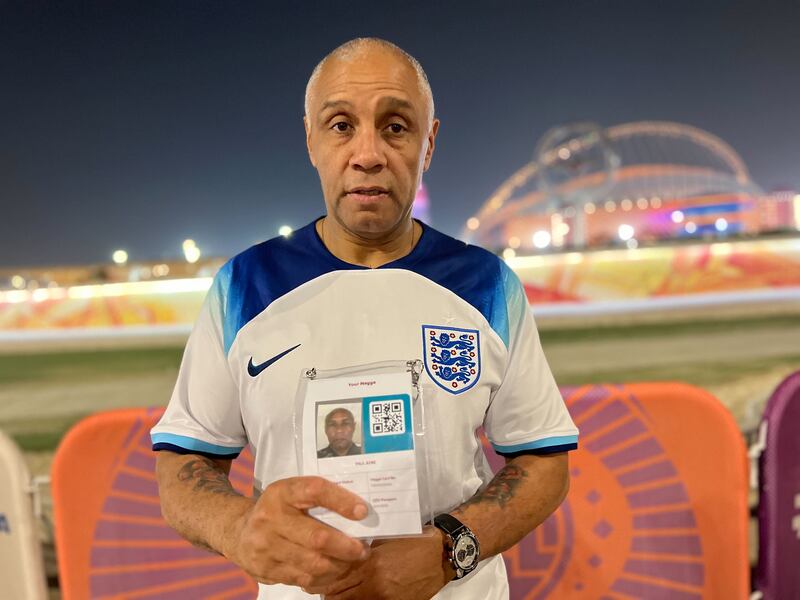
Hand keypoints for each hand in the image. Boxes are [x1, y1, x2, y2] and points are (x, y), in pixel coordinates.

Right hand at [225, 476, 369, 589]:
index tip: (363, 511)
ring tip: (352, 562)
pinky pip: (304, 578)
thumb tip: (359, 512)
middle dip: (346, 546)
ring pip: (313, 563)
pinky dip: (325, 577)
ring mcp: (266, 546)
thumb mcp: (291, 494)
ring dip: (339, 565)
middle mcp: (270, 518)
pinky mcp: (266, 569)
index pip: (314, 491)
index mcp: (281, 492)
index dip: (341, 501)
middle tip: (363, 549)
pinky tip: (334, 571)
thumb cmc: (277, 510)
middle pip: (317, 537)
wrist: (237, 532)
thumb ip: (318, 498)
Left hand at [318, 526, 453, 599]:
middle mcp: (375, 585)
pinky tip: (355, 595)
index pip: (337, 576)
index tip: (313, 572)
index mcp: (371, 564)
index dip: (322, 577)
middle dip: (327, 591)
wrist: (441, 556)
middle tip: (318, 584)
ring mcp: (385, 598)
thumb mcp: (385, 540)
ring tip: (334, 591)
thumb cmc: (414, 542)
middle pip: (339, 595)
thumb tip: (343, 552)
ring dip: (341, 598)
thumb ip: (363, 549)